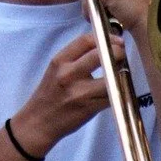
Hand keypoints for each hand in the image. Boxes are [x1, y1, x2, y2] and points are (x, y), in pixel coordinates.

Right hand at [9, 31, 112, 158]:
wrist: (38, 122)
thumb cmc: (49, 93)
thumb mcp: (56, 69)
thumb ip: (76, 57)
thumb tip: (104, 46)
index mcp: (60, 61)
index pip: (86, 40)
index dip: (105, 38)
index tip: (116, 40)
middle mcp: (68, 74)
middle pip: (101, 55)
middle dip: (118, 52)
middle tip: (122, 54)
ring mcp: (80, 92)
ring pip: (111, 77)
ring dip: (120, 73)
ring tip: (120, 72)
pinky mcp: (89, 107)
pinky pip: (111, 96)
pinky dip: (118, 91)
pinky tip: (116, 89)